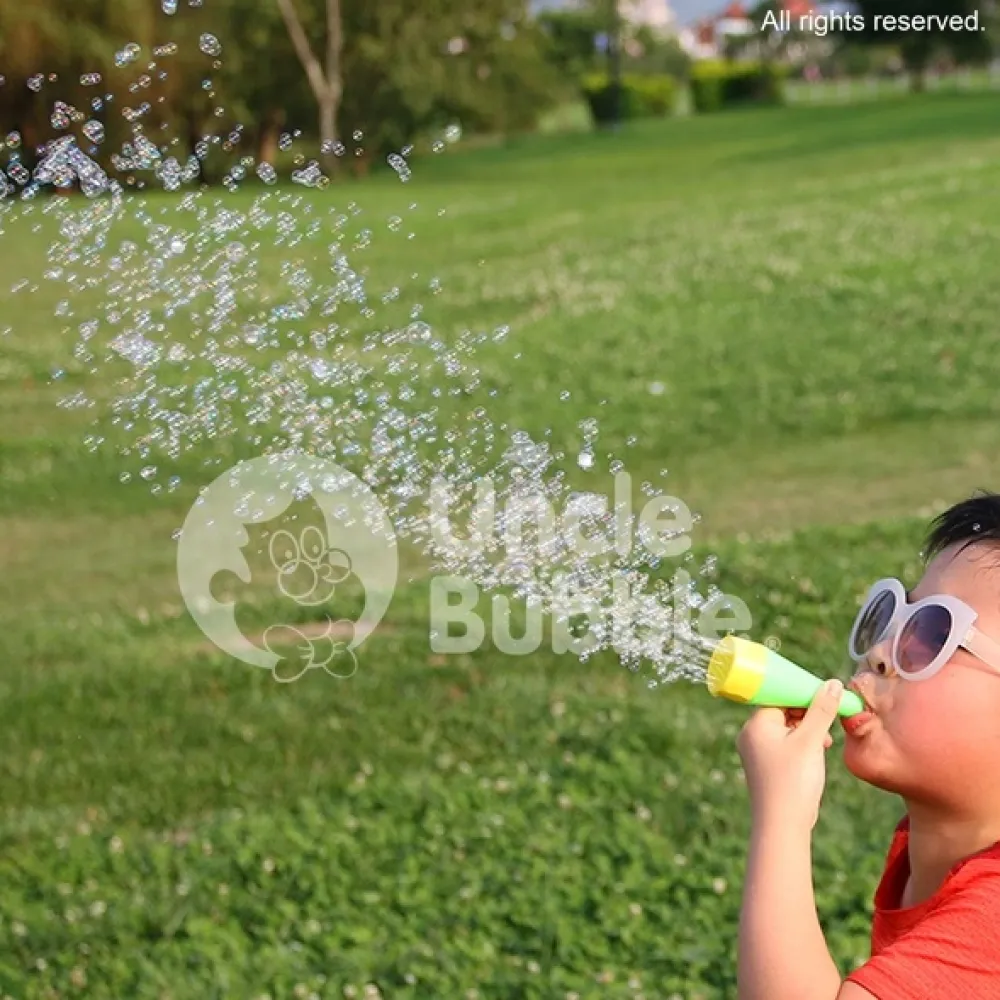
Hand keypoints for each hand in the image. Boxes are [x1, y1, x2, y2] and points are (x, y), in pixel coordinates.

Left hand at [735, 679, 842, 831]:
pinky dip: (801, 745)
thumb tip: (833, 683)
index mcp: (755, 724)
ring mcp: (755, 752)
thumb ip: (822, 710)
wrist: (782, 825)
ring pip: (784, 729)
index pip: (779, 696)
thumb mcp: (812, 741)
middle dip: (807, 715)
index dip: (803, 695)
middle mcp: (750, 735)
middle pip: (781, 711)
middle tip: (828, 724)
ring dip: (807, 731)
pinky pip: (782, 745)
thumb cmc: (794, 780)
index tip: (825, 698)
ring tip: (825, 742)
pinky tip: (817, 754)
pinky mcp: (764, 767)